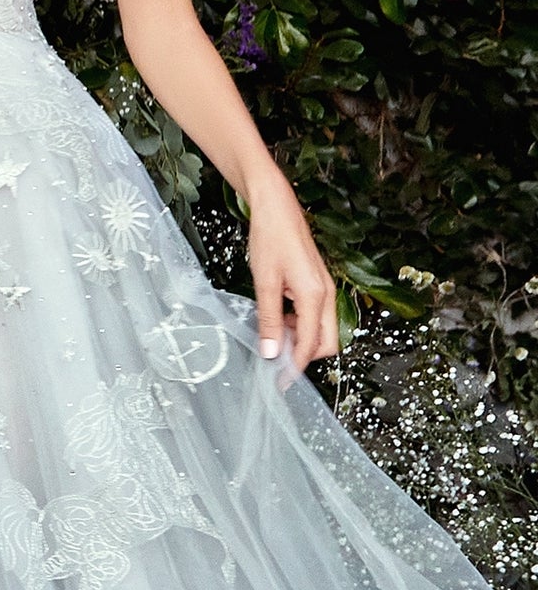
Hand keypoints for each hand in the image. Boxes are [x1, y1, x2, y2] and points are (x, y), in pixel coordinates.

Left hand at [246, 171, 338, 368]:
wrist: (276, 207)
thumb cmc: (270, 239)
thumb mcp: (264, 283)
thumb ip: (269, 320)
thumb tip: (271, 353)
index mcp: (316, 296)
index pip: (310, 345)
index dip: (294, 367)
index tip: (279, 382)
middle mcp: (326, 294)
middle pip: (325, 342)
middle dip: (304, 355)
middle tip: (274, 357)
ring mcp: (324, 288)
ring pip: (321, 330)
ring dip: (300, 339)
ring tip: (272, 333)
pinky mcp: (318, 284)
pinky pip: (315, 315)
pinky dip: (299, 324)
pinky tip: (278, 316)